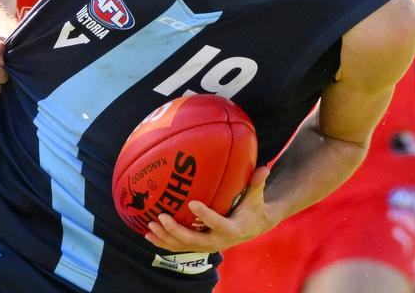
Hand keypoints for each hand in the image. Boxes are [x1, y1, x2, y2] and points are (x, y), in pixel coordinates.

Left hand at [144, 167, 272, 252]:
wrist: (253, 228)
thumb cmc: (252, 208)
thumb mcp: (256, 197)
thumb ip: (256, 183)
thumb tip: (265, 167)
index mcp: (232, 229)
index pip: (217, 223)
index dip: (205, 215)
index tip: (192, 203)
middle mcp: (218, 241)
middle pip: (194, 240)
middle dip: (176, 231)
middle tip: (161, 217)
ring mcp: (207, 245)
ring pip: (183, 246)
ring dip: (165, 238)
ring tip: (150, 226)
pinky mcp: (199, 245)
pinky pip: (179, 247)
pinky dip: (164, 242)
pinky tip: (148, 235)